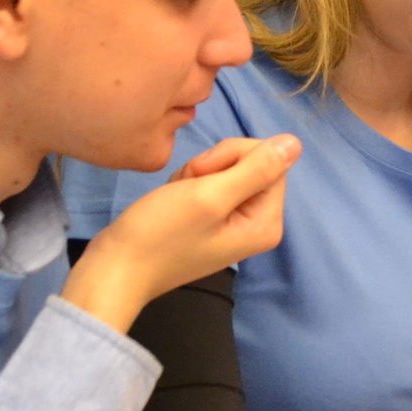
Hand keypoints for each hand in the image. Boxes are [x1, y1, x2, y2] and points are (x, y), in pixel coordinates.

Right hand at [61, 134, 301, 331]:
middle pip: (250, 164)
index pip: (270, 161)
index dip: (234, 156)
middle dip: (213, 166)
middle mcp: (257, 223)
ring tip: (177, 197)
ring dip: (196, 175)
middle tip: (187, 189)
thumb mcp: (211, 195)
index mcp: (267, 221)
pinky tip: (172, 201)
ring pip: (225, 170)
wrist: (116, 267)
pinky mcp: (211, 221)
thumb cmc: (160, 233)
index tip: (203, 176)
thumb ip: (256, 168)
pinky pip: (209, 185)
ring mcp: (234, 223)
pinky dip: (187, 185)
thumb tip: (295, 143)